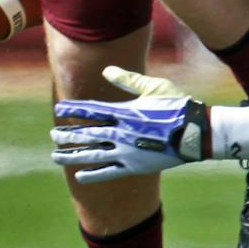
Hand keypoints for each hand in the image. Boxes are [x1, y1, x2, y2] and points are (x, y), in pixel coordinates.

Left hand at [50, 67, 209, 182]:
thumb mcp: (153, 87)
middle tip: (52, 135)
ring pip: (94, 155)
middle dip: (68, 135)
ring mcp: (127, 152)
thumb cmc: (177, 104)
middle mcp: (122, 133)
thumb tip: (106, 71)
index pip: (92, 110)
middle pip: (88, 134)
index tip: (59, 109)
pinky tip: (79, 176)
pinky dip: (93, 175)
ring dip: (74, 155)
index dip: (74, 109)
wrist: (196, 132)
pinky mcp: (135, 166)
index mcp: (125, 112)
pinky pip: (109, 172)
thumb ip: (128, 80)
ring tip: (56, 156)